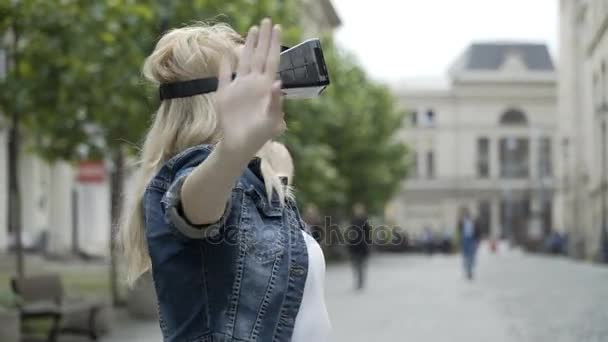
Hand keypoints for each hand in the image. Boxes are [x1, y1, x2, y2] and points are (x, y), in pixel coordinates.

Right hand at [216, 18, 284, 152]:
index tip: (278, 27)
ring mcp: (240, 87)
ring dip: (248, 45)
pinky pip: (224, 76)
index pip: (272, 60)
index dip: (274, 44)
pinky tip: (226, 54)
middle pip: (260, 55)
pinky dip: (224, 65)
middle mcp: (254, 84)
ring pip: (244, 60)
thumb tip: (279, 82)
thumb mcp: (272, 120)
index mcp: (266, 87)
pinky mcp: (225, 94)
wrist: (240, 146)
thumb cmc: (260, 135)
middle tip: (267, 20)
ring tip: (253, 29)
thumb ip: (276, 101)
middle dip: (264, 38)